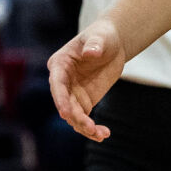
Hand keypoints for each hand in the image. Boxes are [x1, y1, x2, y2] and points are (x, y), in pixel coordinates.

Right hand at [48, 17, 128, 140]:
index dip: (60, 99)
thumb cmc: (102, 36)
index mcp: (59, 64)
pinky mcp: (84, 102)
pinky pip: (84, 119)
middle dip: (76, 117)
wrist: (113, 44)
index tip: (65, 113)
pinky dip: (93, 129)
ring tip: (101, 134)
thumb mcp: (100, 37)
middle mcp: (62, 82)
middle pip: (65, 104)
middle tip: (91, 128)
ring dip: (85, 128)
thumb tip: (90, 52)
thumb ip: (94, 44)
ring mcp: (72, 94)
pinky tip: (104, 134)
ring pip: (73, 116)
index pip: (57, 84)